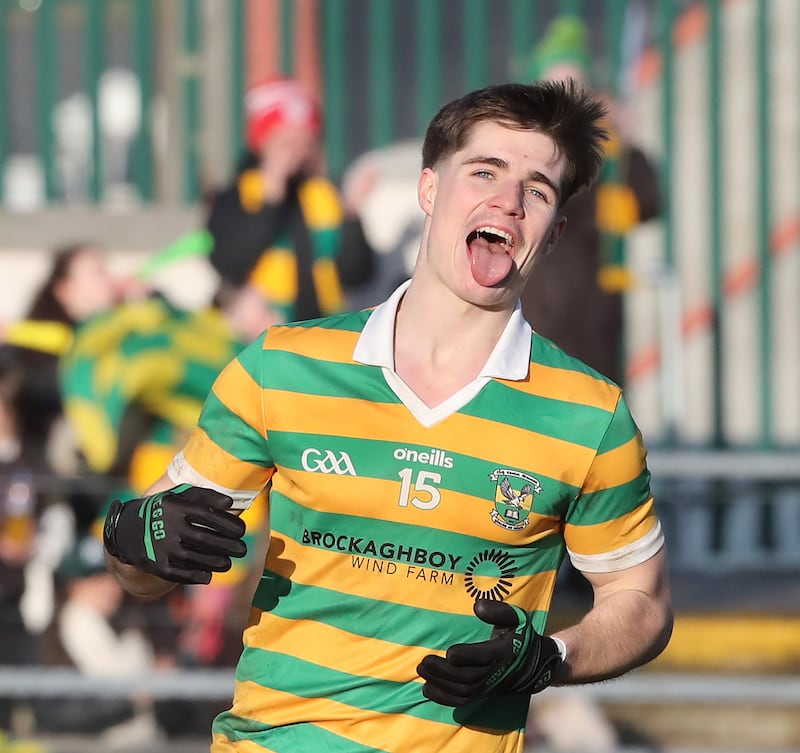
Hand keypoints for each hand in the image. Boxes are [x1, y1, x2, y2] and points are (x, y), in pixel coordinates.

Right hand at [103, 484, 246, 584]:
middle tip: (242, 549)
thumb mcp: (179, 495)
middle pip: (206, 539)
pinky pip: (183, 574)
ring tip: (228, 561)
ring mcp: (162, 548)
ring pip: (197, 558)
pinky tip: (209, 574)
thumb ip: (205, 495)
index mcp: (176, 507)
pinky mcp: (157, 565)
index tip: (242, 530)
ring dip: (218, 562)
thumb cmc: (164, 509)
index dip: (229, 524)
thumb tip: (230, 502)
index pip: (209, 516)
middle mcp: (169, 527)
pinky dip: (199, 575)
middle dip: (229, 546)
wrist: (127, 531)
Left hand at [417, 598, 561, 705]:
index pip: (483, 658)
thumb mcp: (516, 618)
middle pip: (467, 677)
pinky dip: (444, 698)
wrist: (535, 665)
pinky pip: (462, 701)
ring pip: (462, 690)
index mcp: (501, 652)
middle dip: (443, 671)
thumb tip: (477, 606)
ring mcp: (488, 686)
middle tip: (423, 662)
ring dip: (440, 683)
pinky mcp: (482, 693)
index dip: (465, 657)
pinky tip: (427, 689)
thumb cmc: (521, 636)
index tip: (448, 652)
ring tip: (421, 671)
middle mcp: (494, 673)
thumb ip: (498, 611)